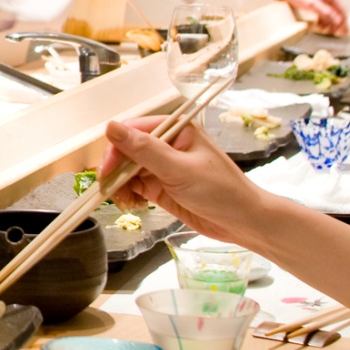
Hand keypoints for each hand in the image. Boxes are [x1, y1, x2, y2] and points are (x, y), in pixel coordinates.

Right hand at [99, 115, 273, 245]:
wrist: (243, 222)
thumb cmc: (220, 191)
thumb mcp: (179, 169)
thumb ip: (144, 149)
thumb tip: (110, 127)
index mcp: (176, 130)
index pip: (133, 131)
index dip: (116, 149)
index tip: (106, 170)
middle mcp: (167, 144)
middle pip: (127, 150)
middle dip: (115, 169)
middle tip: (109, 190)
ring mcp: (164, 167)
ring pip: (128, 170)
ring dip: (119, 184)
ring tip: (123, 201)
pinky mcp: (161, 187)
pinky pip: (135, 186)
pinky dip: (128, 195)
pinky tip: (131, 205)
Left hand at [278, 0, 348, 33]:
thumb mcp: (311, 3)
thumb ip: (325, 12)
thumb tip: (338, 21)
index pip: (341, 9)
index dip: (343, 21)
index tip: (342, 31)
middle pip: (336, 11)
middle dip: (335, 22)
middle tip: (332, 32)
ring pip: (328, 12)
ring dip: (328, 21)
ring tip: (324, 30)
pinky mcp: (312, 0)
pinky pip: (321, 11)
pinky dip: (321, 18)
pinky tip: (318, 24)